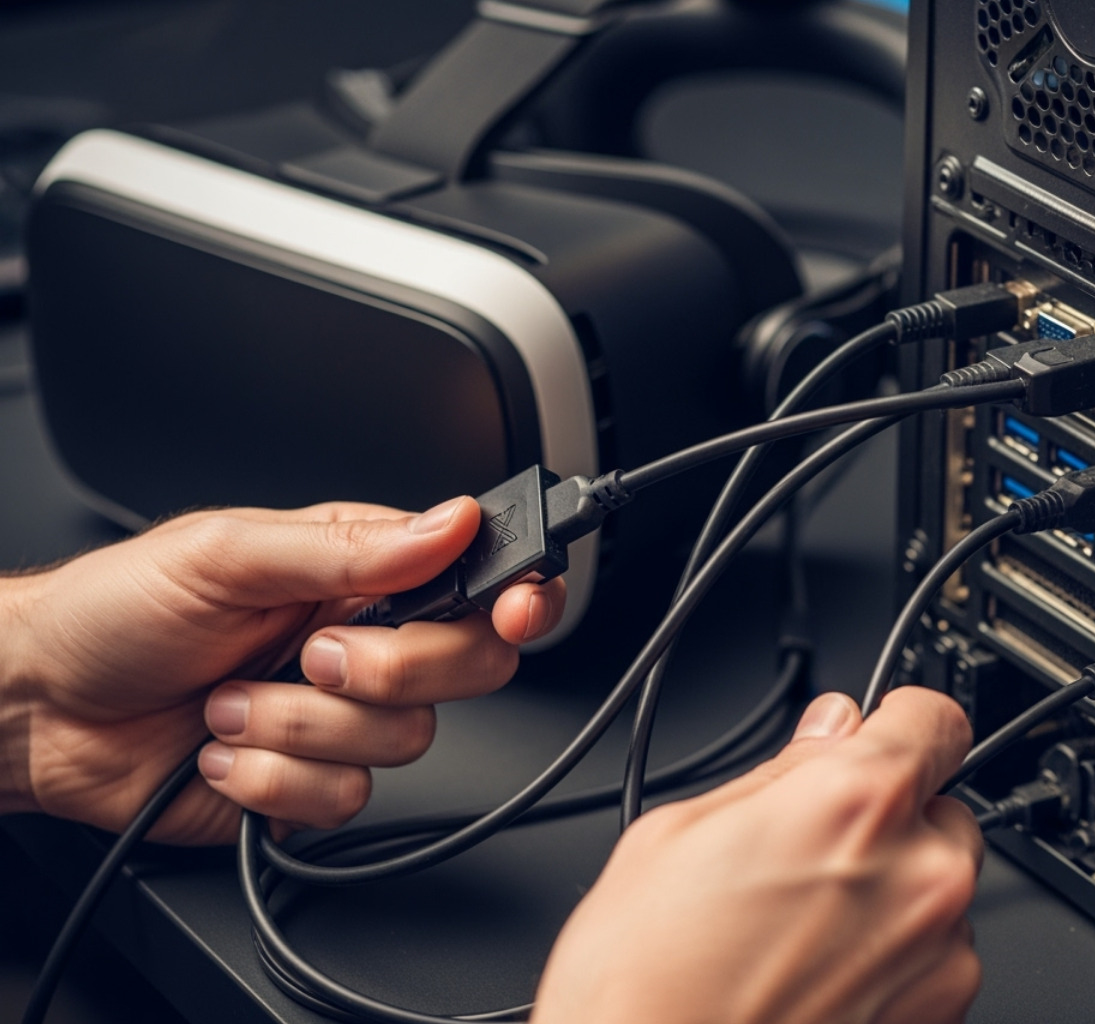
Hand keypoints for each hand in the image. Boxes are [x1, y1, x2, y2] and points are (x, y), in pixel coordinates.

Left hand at [0, 498, 563, 843]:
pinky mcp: (312, 783)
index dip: (521, 594)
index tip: (517, 609)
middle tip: (311, 654)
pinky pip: (345, 797)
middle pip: (471, 664)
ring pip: (405, 739)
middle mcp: (366, 642)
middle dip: (391, 668)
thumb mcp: (227, 553)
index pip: (479, 575)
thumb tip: (451, 521)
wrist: (42, 710)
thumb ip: (349, 545)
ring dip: (298, 724)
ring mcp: (343, 717)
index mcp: (361, 570)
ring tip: (230, 700)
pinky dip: (272, 775)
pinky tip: (224, 747)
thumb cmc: (118, 613)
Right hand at [532, 687, 982, 1023]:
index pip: (935, 718)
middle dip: (887, 820)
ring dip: (892, 894)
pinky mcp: (942, 1017)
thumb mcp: (678, 834)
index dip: (898, 723)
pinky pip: (937, 958)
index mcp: (856, 802)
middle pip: (941, 808)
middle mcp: (920, 876)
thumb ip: (781, 770)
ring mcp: (940, 957)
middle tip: (807, 855)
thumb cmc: (645, 988)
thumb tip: (827, 730)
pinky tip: (818, 973)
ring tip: (801, 930)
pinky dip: (895, 959)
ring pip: (939, 889)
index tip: (877, 737)